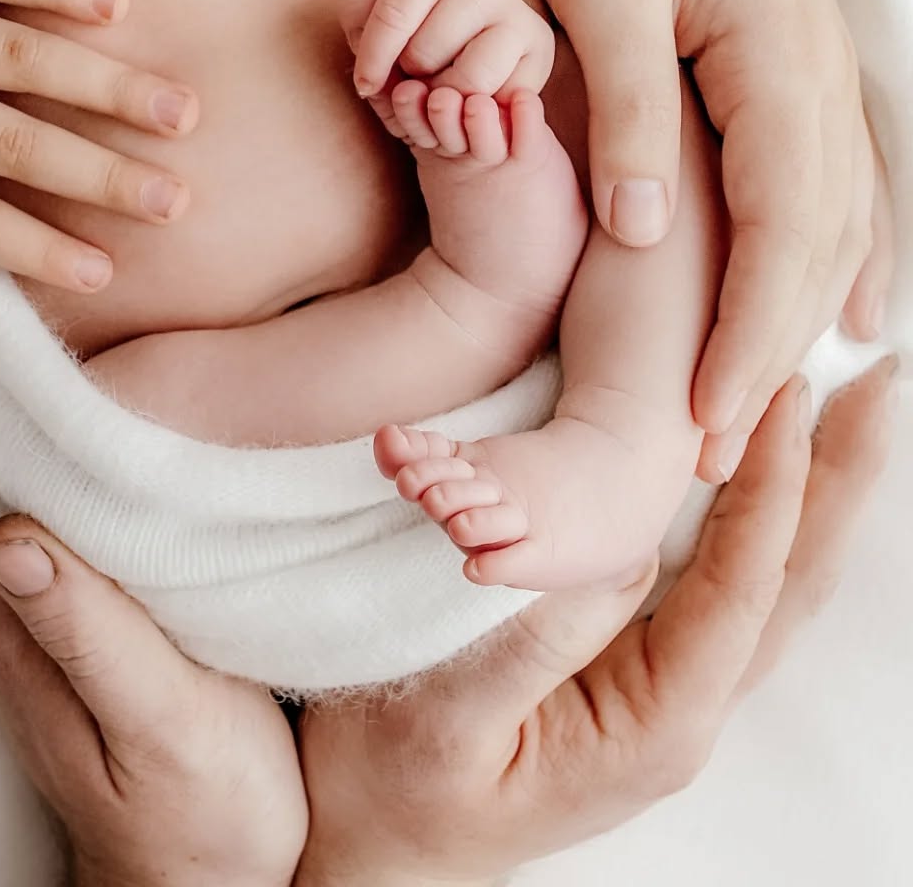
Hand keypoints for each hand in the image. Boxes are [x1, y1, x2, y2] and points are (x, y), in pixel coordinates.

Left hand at [0, 354, 306, 886]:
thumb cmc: (195, 816)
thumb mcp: (157, 724)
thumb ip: (86, 630)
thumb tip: (3, 532)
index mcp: (16, 610)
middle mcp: (11, 595)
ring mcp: (41, 602)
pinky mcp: (83, 609)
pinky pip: (41, 491)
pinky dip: (35, 426)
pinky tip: (59, 388)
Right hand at [295, 361, 896, 886]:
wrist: (366, 853)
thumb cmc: (394, 793)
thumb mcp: (452, 716)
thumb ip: (537, 641)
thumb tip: (617, 556)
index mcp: (650, 727)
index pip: (737, 589)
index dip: (771, 490)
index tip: (789, 396)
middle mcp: (678, 711)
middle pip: (786, 584)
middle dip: (835, 484)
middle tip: (877, 386)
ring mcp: (662, 695)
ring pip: (765, 583)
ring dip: (810, 495)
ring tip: (845, 411)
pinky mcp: (632, 674)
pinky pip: (721, 586)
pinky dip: (755, 518)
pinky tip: (763, 474)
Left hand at [343, 0, 555, 134]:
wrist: (471, 15)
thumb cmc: (411, 17)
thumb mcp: (372, 10)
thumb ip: (360, 31)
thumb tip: (374, 79)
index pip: (394, 13)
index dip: (372, 58)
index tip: (364, 84)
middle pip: (426, 53)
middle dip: (409, 76)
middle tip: (413, 74)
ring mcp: (515, 13)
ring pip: (471, 80)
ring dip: (443, 96)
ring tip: (437, 85)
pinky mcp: (540, 46)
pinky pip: (502, 99)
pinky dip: (477, 108)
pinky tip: (466, 95)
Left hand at [532, 0, 887, 476]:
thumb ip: (627, 105)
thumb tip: (642, 234)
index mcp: (770, 57)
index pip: (775, 225)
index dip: (744, 331)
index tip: (703, 418)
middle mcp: (816, 75)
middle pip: (816, 243)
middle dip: (770, 350)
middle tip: (716, 453)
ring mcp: (819, 69)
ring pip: (837, 223)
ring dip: (801, 318)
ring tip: (759, 411)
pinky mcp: (797, 64)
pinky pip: (839, 182)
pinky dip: (836, 257)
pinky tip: (843, 310)